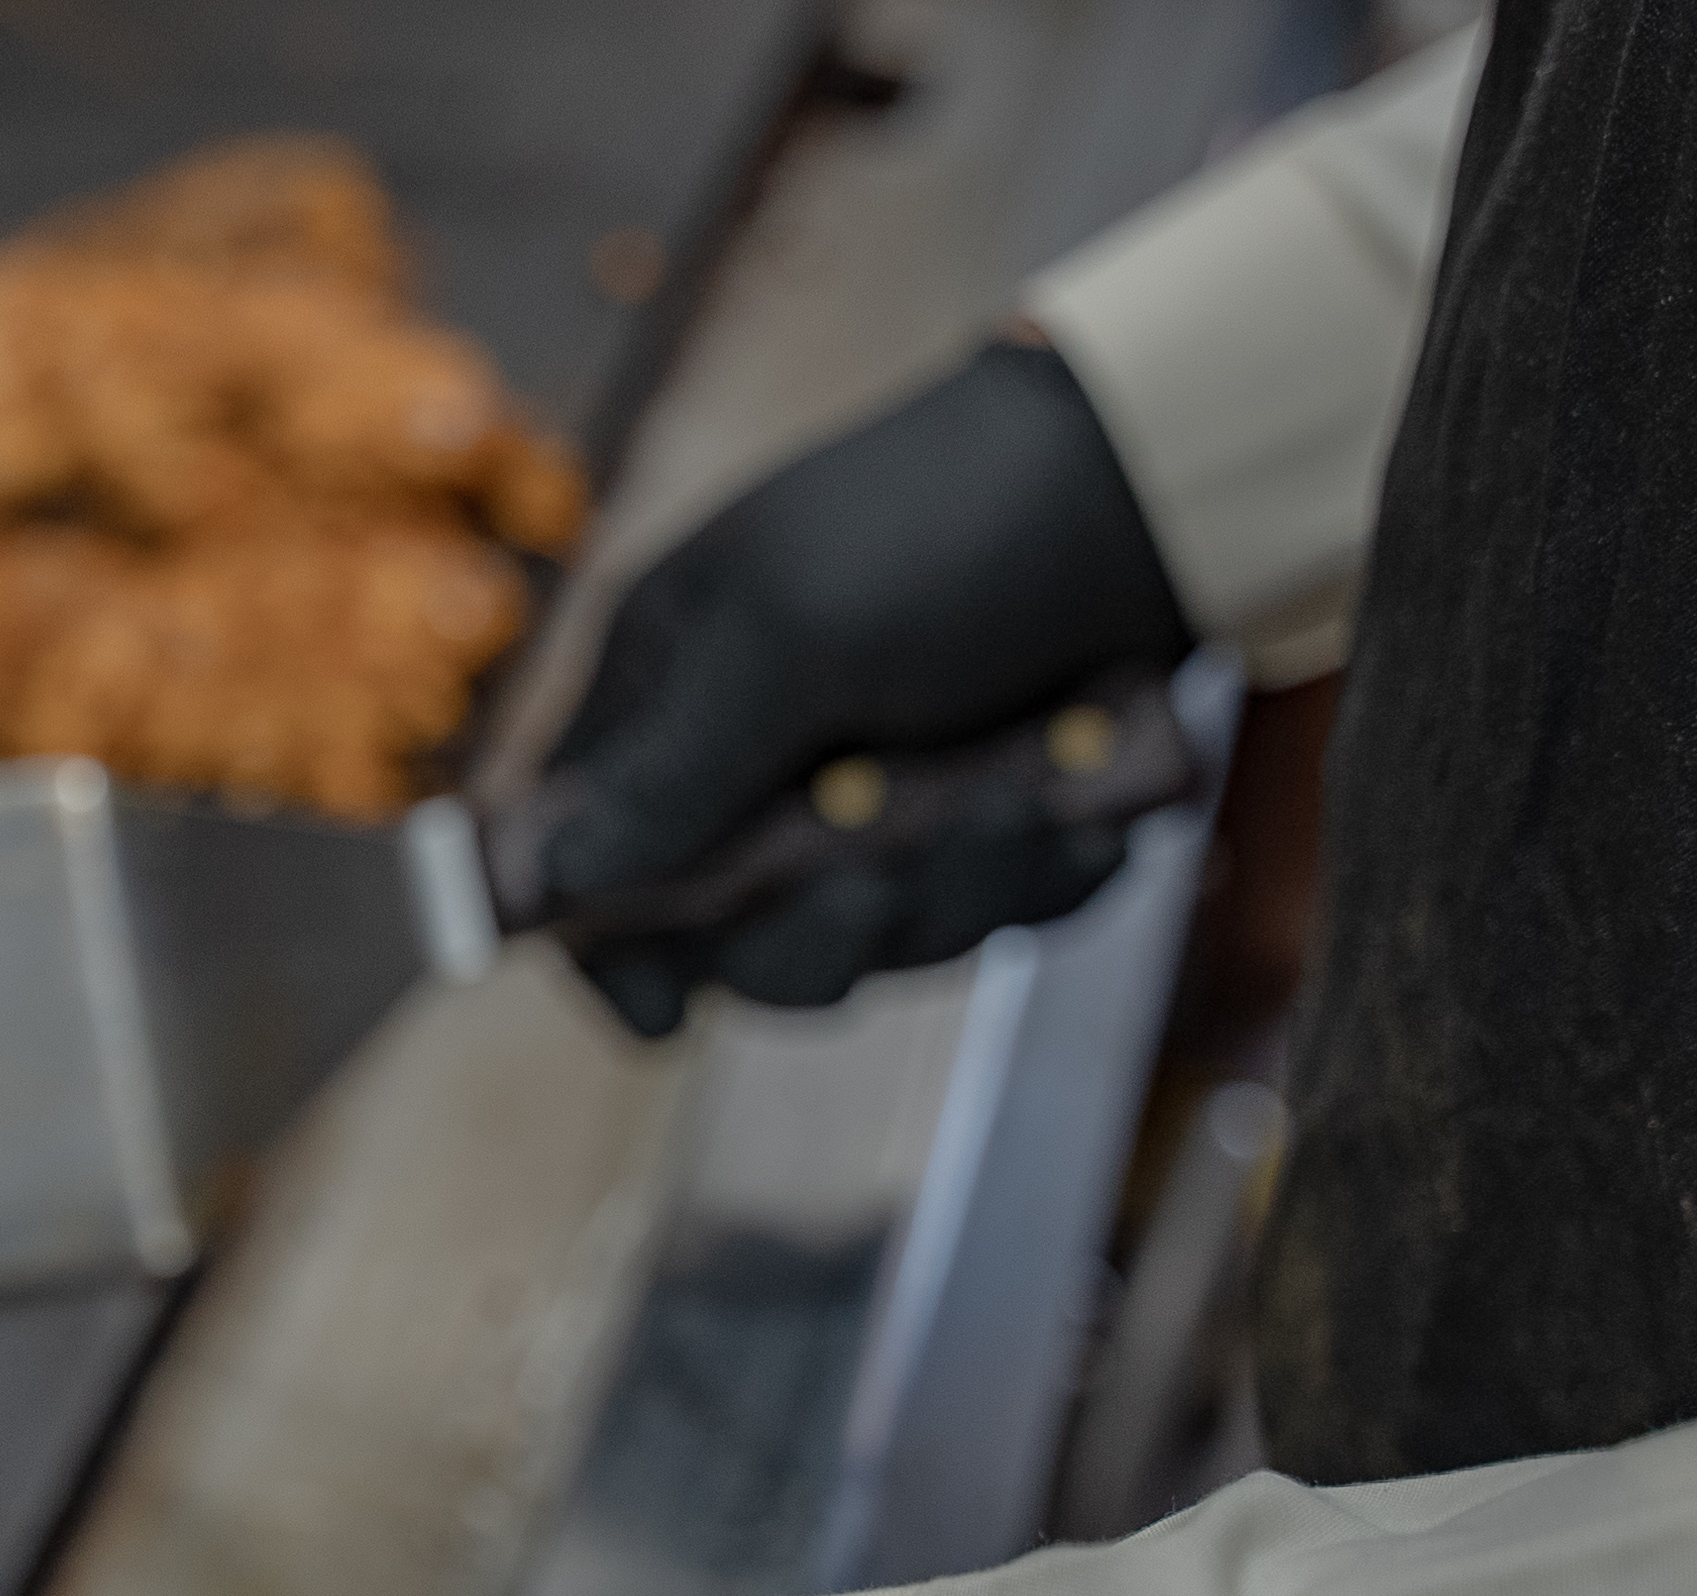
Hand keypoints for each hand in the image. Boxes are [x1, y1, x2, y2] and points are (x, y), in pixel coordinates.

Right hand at [531, 340, 1192, 1029]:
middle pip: (737, 942)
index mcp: (671, 698)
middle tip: (883, 874)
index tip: (672, 1015)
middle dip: (818, 933)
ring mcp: (877, 793)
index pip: (586, 867)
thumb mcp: (786, 639)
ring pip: (880, 939)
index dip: (617, 954)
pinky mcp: (986, 813)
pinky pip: (990, 915)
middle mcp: (758, 759)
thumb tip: (540, 892)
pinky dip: (1041, 880)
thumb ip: (669, 775)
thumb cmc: (943, 524)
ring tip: (1023, 799)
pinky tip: (1085, 813)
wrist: (1156, 478)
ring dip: (957, 892)